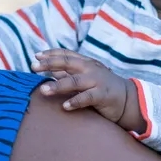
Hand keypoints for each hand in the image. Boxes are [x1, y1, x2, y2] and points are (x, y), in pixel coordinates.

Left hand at [31, 49, 145, 131]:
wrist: (128, 99)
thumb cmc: (102, 88)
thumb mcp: (85, 78)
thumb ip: (68, 74)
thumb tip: (49, 70)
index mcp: (85, 62)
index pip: (66, 54)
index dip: (50, 54)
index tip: (36, 56)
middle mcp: (90, 68)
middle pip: (67, 63)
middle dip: (49, 63)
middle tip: (33, 67)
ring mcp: (97, 81)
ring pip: (74, 81)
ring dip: (58, 85)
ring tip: (43, 90)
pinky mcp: (103, 95)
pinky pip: (87, 97)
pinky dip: (75, 101)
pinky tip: (64, 106)